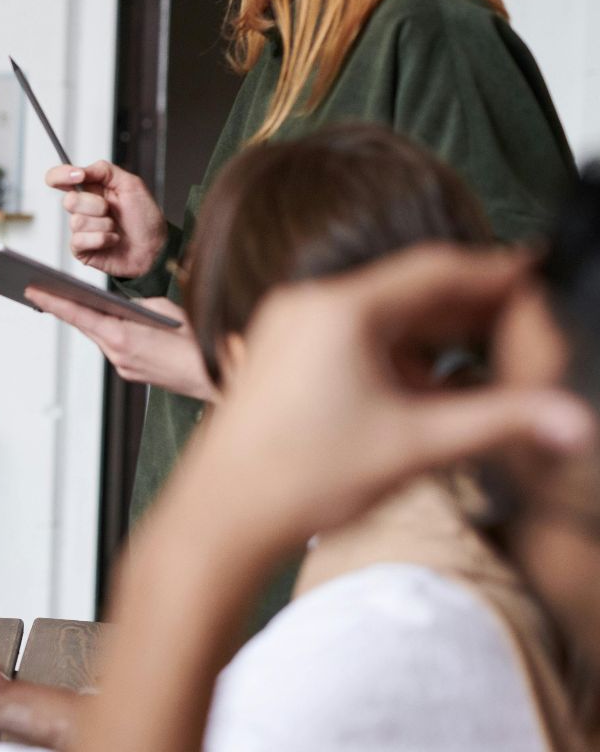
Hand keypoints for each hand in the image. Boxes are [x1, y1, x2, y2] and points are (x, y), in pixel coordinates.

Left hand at [27, 289, 214, 399]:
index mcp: (121, 336)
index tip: (32, 290)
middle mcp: (117, 355)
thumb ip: (136, 305)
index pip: (78, 315)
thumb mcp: (164, 310)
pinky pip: (114, 347)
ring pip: (99, 337)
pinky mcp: (133, 373)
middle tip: (42, 289)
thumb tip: (120, 305)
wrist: (217, 376)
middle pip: (85, 326)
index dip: (53, 301)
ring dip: (88, 320)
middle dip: (66, 307)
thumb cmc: (196, 341)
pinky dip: (107, 332)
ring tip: (69, 300)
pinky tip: (106, 321)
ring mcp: (124, 367)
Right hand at [45, 161, 165, 278]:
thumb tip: (79, 169)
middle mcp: (83, 208)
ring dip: (104, 225)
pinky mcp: (81, 248)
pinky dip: (102, 239)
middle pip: (69, 200)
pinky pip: (80, 240)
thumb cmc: (146, 219)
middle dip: (96, 205)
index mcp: (91, 189)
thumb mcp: (131, 184)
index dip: (61, 175)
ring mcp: (81, 229)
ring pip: (77, 221)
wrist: (155, 249)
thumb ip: (104, 170)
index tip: (77, 176)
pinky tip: (112, 240)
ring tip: (116, 228)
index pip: (59, 178)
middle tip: (111, 210)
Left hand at [170, 245, 595, 549]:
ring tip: (490, 356)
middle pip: (409, 292)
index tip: (536, 276)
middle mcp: (307, 307)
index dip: (495, 273)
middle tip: (527, 321)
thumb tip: (571, 420)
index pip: (436, 270)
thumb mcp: (416, 445)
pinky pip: (352, 339)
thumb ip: (500, 423)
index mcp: (339, 310)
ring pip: (381, 318)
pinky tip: (432, 387)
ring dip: (435, 336)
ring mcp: (288, 331)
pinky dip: (397, 355)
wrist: (222, 516)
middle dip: (471, 309)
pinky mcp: (281, 358)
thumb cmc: (299, 478)